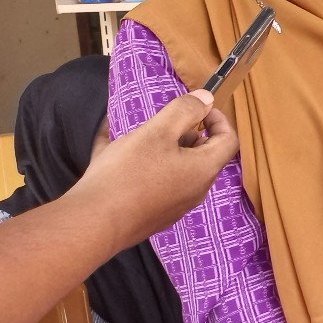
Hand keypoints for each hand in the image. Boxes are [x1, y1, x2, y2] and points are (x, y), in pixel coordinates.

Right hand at [74, 90, 237, 245]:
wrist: (94, 223)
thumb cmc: (128, 173)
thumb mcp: (157, 132)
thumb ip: (185, 111)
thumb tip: (208, 99)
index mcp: (204, 169)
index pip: (228, 140)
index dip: (218, 119)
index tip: (199, 107)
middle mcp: (196, 190)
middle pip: (203, 155)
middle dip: (189, 133)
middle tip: (164, 121)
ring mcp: (175, 206)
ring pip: (178, 169)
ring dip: (166, 148)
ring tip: (140, 136)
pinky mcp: (152, 215)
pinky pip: (156, 183)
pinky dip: (147, 166)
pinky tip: (117, 155)